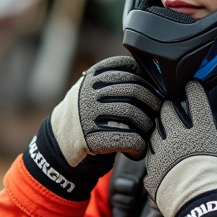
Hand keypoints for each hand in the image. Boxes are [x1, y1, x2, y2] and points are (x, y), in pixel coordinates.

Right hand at [24, 56, 161, 199]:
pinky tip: (138, 150)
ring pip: (133, 114)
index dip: (147, 78)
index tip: (154, 90)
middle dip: (153, 102)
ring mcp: (87, 115)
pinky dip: (139, 146)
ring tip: (148, 132)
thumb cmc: (86, 115)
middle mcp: (87, 94)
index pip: (127, 67)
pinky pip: (128, 139)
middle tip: (157, 113)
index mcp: (91, 78)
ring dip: (148, 125)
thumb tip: (153, 73)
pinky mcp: (91, 139)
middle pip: (134, 90)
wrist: (59, 142)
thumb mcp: (91, 90)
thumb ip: (113, 80)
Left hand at [144, 80, 216, 216]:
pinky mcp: (152, 172)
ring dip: (160, 128)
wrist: (205, 215)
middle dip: (171, 105)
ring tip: (167, 132)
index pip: (195, 98)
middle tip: (175, 107)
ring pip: (154, 130)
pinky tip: (161, 155)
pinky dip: (154, 151)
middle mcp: (179, 138)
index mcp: (203, 132)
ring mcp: (162, 154)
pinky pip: (148, 154)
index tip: (192, 86)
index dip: (193, 88)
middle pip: (167, 109)